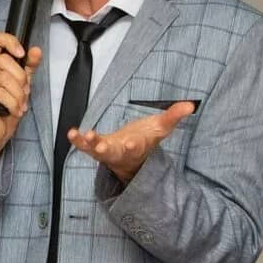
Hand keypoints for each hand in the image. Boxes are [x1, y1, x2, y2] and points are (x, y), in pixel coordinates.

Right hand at [0, 32, 41, 158]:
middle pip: (5, 60)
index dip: (10, 41)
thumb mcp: (22, 86)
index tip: (22, 53)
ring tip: (20, 105)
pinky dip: (12, 103)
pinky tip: (13, 110)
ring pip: (4, 78)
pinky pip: (0, 93)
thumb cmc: (5, 110)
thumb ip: (28, 68)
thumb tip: (36, 50)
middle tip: (24, 94)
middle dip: (20, 78)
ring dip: (18, 94)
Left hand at [68, 101, 195, 183]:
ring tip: (82, 135)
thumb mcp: (160, 128)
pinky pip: (84, 145)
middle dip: (107, 150)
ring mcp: (106, 151)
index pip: (136, 148)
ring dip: (88, 144)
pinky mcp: (95, 147)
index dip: (134, 146)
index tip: (131, 143)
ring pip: (95, 151)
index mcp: (137, 148)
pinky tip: (71, 133)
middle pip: (114, 153)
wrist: (132, 157)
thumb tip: (190, 105)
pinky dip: (77, 140)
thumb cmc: (146, 139)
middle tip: (101, 148)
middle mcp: (120, 152)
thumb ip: (174, 116)